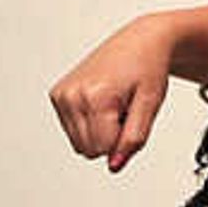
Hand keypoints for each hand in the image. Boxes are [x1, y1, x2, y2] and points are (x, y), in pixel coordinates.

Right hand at [50, 11, 188, 172]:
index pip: (103, 149)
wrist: (140, 41)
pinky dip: (88, 123)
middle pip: (88, 150)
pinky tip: (100, 102)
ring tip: (112, 105)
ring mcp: (61, 94)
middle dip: (109, 137)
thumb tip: (114, 165)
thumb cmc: (147, 68)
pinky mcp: (57, 95)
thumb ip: (133, 139)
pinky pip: (72, 131)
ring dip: (98, 132)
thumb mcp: (150, 105)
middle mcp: (72, 95)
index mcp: (95, 96)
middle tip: (122, 110)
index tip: (131, 115)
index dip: (122, 139)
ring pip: (78, 144)